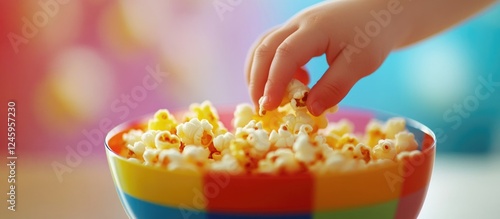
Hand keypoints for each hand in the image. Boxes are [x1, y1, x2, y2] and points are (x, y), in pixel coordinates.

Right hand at [246, 0, 403, 115]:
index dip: (273, 83)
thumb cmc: (373, 35)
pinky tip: (294, 83)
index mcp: (315, 28)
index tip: (269, 107)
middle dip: (257, 81)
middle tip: (261, 109)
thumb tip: (311, 110)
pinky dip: (272, 68)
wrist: (378, 10)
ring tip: (266, 100)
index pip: (285, 55)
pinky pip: (272, 48)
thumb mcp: (361, 63)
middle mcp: (298, 24)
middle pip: (264, 49)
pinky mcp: (295, 32)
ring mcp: (294, 26)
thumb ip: (335, 86)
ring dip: (258, 74)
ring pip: (263, 47)